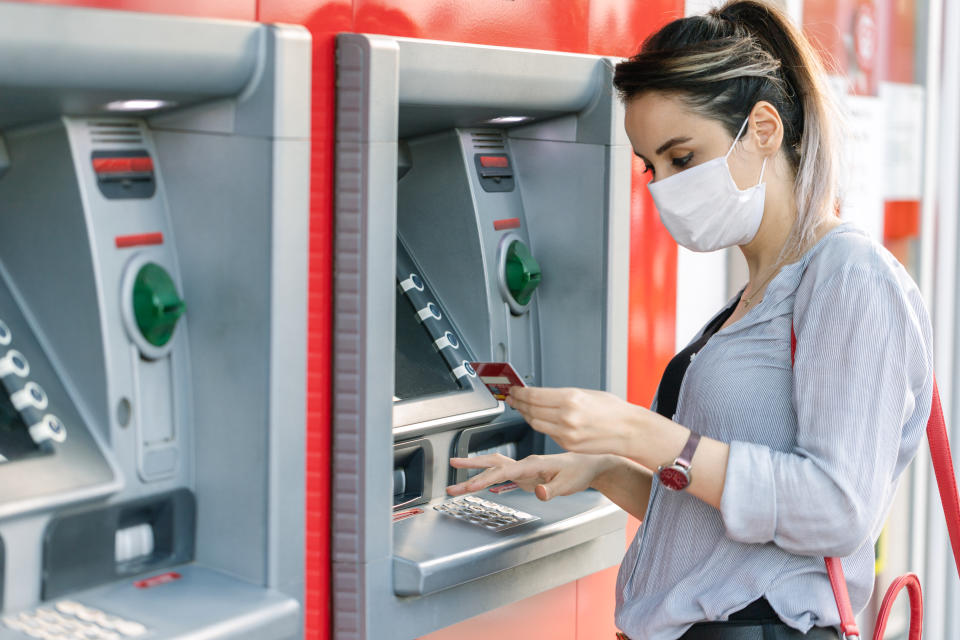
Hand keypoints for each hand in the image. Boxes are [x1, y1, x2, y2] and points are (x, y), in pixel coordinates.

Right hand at [446, 452, 616, 500]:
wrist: (589, 463)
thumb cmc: (579, 472)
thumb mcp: (568, 484)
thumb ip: (551, 489)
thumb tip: (537, 492)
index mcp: (533, 464)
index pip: (503, 471)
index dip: (484, 479)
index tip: (469, 486)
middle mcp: (525, 463)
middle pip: (492, 464)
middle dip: (470, 469)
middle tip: (451, 474)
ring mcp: (524, 467)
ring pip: (494, 465)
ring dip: (475, 469)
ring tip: (456, 473)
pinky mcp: (525, 472)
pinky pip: (501, 471)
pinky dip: (486, 474)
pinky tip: (478, 480)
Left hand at [505, 386, 636, 454]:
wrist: (629, 431)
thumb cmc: (612, 410)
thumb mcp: (586, 393)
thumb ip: (562, 396)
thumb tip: (540, 395)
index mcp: (570, 399)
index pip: (534, 395)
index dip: (519, 393)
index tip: (514, 390)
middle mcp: (566, 417)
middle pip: (531, 409)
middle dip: (518, 403)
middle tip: (512, 398)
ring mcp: (566, 433)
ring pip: (535, 423)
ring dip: (525, 415)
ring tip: (521, 407)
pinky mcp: (568, 445)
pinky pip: (547, 433)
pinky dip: (539, 425)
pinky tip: (537, 418)